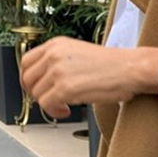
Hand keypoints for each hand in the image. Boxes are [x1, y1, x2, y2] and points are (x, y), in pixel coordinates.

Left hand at [20, 37, 154, 120]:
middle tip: (49, 101)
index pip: (26, 62)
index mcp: (56, 44)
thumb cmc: (114, 66)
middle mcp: (53, 55)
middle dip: (36, 94)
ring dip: (48, 105)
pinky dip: (54, 112)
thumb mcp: (80, 54)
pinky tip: (66, 111)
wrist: (131, 69)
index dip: (28, 79)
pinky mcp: (65, 88)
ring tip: (63, 107)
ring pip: (37, 94)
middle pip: (27, 79)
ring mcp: (58, 71)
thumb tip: (49, 80)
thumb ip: (61, 62)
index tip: (36, 89)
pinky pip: (47, 104)